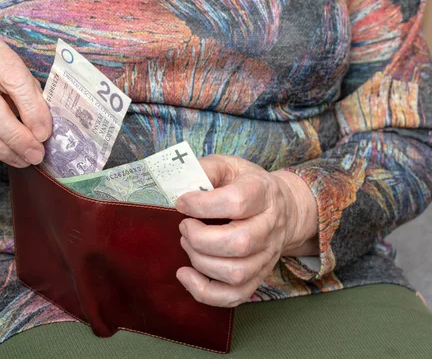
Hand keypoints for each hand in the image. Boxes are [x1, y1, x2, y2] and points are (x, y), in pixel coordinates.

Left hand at [174, 155, 317, 307]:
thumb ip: (205, 169)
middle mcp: (270, 226)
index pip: (237, 202)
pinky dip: (204, 291)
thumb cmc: (247, 185)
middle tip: (185, 226)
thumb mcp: (229, 166)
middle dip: (200, 238)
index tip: (182, 202)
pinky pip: (234, 296)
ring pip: (235, 273)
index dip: (202, 204)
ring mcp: (267, 256)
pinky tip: (185, 274)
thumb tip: (179, 183)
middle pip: (239, 243)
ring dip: (200, 261)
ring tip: (187, 242)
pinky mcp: (258, 276)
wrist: (282, 207)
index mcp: (263, 192)